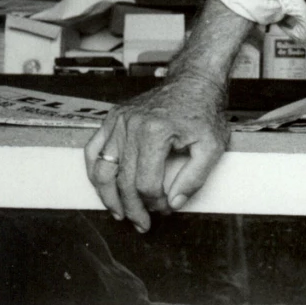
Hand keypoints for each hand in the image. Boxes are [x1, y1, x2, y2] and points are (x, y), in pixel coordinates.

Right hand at [85, 73, 230, 232]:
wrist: (192, 82)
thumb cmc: (204, 112)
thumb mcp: (212, 146)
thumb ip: (195, 178)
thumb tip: (174, 203)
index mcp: (156, 132)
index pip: (146, 183)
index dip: (155, 203)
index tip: (166, 208)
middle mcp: (132, 125)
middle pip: (123, 180)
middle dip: (133, 208)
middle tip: (142, 223)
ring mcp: (119, 121)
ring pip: (102, 169)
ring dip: (108, 196)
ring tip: (119, 213)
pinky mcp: (113, 118)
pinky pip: (93, 150)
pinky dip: (94, 172)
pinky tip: (103, 188)